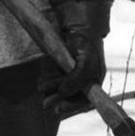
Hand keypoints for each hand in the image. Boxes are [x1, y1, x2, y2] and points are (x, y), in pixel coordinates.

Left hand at [38, 0, 110, 117]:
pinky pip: (54, 78)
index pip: (84, 100)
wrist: (79, 26)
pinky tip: (41, 81)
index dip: (72, 106)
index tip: (58, 110)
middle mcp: (84, 79)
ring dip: (51, 90)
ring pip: (60, 87)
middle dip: (57, 99)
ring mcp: (72, 72)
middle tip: (44, 104)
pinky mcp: (62, 66)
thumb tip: (64, 93)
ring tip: (41, 87)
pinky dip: (48, 80)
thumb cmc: (87, 44)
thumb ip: (77, 79)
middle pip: (70, 95)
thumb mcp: (85, 63)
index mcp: (94, 80)